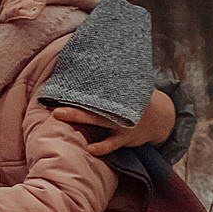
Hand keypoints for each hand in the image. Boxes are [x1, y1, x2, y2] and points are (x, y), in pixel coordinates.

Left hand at [52, 88, 174, 155]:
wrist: (160, 119)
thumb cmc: (133, 103)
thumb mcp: (125, 89)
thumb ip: (107, 83)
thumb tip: (86, 62)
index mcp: (111, 95)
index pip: (90, 88)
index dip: (72, 86)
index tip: (53, 85)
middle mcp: (113, 106)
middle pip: (88, 101)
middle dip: (70, 102)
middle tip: (52, 105)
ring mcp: (119, 122)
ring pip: (96, 120)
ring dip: (77, 117)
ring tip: (58, 116)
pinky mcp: (125, 137)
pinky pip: (112, 143)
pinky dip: (102, 147)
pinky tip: (91, 149)